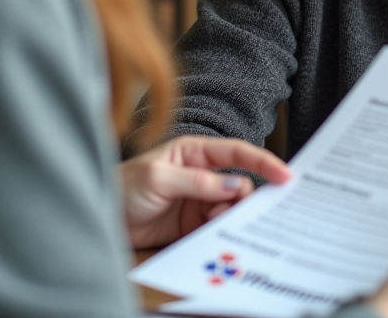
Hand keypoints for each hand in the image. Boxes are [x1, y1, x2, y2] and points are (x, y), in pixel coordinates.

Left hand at [120, 135, 289, 249]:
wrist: (103, 217)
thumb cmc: (124, 186)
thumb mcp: (159, 178)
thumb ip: (198, 181)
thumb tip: (234, 185)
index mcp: (195, 152)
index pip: (237, 152)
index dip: (263, 162)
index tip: (285, 175)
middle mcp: (203, 174)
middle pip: (240, 184)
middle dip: (246, 198)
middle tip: (241, 212)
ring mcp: (200, 200)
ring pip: (232, 208)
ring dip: (230, 217)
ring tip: (212, 223)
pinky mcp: (195, 224)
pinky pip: (219, 227)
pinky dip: (222, 232)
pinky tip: (213, 235)